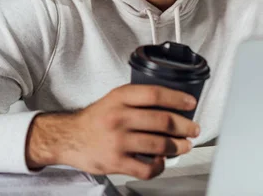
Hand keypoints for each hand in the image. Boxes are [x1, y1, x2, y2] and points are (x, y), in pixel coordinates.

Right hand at [25, 85, 199, 179]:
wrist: (69, 137)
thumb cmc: (95, 119)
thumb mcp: (113, 99)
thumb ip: (136, 100)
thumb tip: (171, 105)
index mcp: (119, 98)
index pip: (154, 94)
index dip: (176, 98)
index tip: (191, 103)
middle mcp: (118, 117)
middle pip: (162, 121)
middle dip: (184, 126)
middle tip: (193, 129)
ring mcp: (117, 141)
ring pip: (159, 145)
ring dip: (178, 146)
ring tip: (184, 146)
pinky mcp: (115, 161)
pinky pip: (147, 168)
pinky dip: (160, 166)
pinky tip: (161, 161)